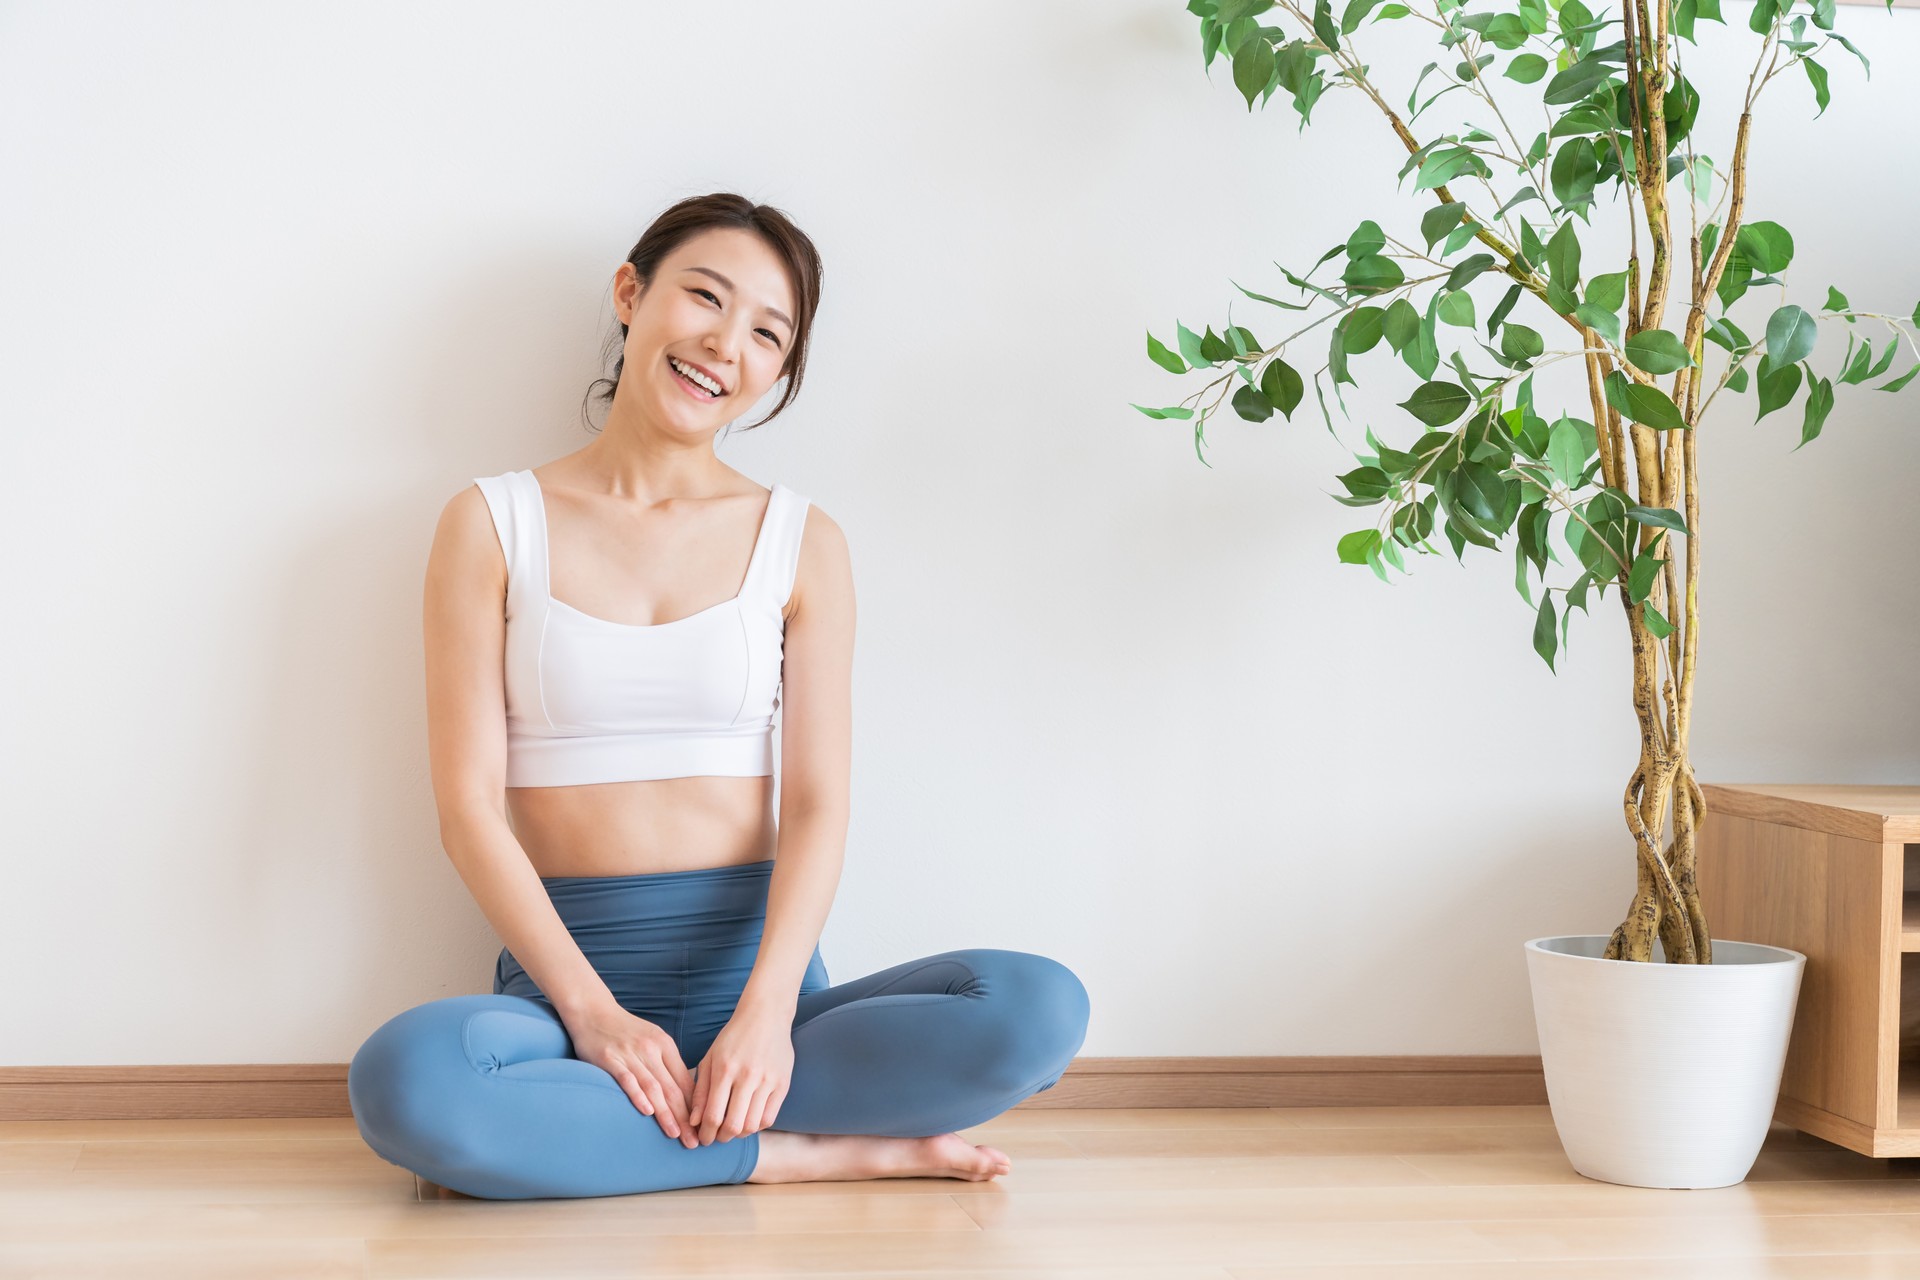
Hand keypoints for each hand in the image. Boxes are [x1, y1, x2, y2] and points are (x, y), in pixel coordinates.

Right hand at [563, 1001, 698, 1146]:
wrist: (593, 1011)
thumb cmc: (624, 1031)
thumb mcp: (652, 1040)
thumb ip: (666, 1064)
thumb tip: (684, 1093)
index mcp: (665, 1046)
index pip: (684, 1081)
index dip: (695, 1107)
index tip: (702, 1127)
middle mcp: (651, 1049)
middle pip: (672, 1088)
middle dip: (685, 1118)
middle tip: (694, 1141)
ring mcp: (631, 1054)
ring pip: (653, 1087)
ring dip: (666, 1113)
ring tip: (675, 1134)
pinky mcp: (610, 1059)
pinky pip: (627, 1079)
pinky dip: (638, 1095)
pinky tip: (647, 1112)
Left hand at [688, 1009, 794, 1145]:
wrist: (766, 1016)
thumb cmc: (733, 1038)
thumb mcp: (710, 1059)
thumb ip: (700, 1091)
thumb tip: (694, 1121)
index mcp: (725, 1070)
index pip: (713, 1115)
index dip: (706, 1134)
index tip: (703, 1139)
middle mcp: (747, 1076)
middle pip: (733, 1125)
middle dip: (721, 1138)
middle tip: (716, 1138)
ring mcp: (767, 1081)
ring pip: (752, 1125)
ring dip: (739, 1134)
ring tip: (732, 1130)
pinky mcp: (783, 1084)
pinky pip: (769, 1118)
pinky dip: (757, 1126)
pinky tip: (748, 1120)